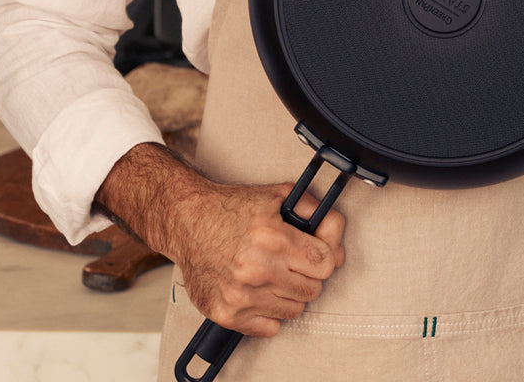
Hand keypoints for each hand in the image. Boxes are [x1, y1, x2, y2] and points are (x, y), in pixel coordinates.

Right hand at [176, 178, 346, 337]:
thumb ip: (315, 212)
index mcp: (272, 238)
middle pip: (312, 289)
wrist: (187, 221)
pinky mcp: (227, 314)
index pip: (325, 263)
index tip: (314, 251)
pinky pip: (270, 327)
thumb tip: (336, 244)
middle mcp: (257, 269)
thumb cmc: (231, 208)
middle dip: (306, 274)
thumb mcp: (278, 195)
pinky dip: (269, 312)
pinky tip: (259, 290)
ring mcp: (241, 295)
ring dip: (289, 293)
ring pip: (294, 310)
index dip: (324, 255)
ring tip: (272, 272)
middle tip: (291, 260)